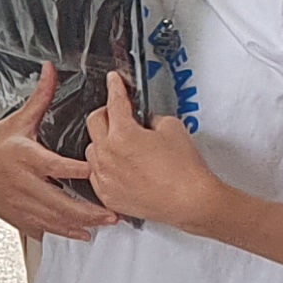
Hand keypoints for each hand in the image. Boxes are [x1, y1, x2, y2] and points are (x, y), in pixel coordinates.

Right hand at [0, 71, 108, 239]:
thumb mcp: (18, 120)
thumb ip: (41, 98)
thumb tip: (51, 71)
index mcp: (27, 158)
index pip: (58, 166)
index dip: (79, 170)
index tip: (100, 171)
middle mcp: (25, 184)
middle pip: (61, 201)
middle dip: (88, 211)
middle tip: (112, 213)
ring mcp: (21, 203)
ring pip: (54, 219)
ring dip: (80, 225)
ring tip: (102, 226)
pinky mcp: (17, 216)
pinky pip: (42, 228)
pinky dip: (61, 233)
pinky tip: (79, 235)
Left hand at [82, 72, 226, 230]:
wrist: (190, 201)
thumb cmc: (184, 169)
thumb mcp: (172, 127)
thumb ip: (151, 118)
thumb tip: (144, 122)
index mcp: (122, 134)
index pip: (114, 102)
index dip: (115, 87)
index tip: (113, 81)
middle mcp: (107, 156)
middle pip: (94, 123)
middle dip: (106, 113)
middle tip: (118, 112)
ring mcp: (105, 178)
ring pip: (92, 150)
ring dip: (103, 141)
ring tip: (121, 142)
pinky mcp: (108, 196)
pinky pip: (96, 174)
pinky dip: (104, 165)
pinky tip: (119, 165)